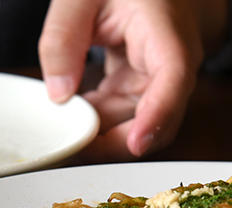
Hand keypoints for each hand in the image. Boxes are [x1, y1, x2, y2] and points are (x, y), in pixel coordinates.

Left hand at [39, 0, 227, 157]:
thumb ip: (64, 36)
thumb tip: (58, 94)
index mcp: (166, 33)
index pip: (173, 80)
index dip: (157, 116)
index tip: (137, 143)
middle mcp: (169, 64)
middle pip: (154, 120)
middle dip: (115, 142)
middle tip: (73, 150)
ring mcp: (153, 80)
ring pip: (132, 125)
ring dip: (100, 136)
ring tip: (63, 136)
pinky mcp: (136, 86)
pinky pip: (118, 115)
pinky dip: (94, 121)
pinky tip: (70, 117)